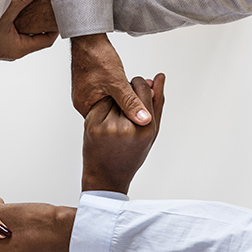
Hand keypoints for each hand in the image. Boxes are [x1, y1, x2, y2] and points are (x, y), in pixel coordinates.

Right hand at [0, 0, 57, 60]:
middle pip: (36, 36)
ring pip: (23, 33)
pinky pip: (11, 31)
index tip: (57, 14)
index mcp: (20, 48)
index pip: (46, 40)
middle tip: (47, 7)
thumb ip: (20, 0)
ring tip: (33, 6)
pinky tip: (14, 9)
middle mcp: (14, 49)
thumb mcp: (3, 16)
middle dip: (41, 22)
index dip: (54, 27)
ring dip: (28, 20)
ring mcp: (5, 46)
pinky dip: (16, 21)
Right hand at [71, 33, 151, 124]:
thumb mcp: (117, 82)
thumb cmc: (97, 57)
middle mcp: (83, 102)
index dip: (125, 118)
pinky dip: (118, 91)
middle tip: (142, 100)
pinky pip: (106, 94)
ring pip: (109, 102)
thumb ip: (130, 102)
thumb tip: (143, 120)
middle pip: (109, 113)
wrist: (88, 39)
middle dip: (126, 107)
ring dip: (123, 97)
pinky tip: (126, 85)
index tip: (138, 113)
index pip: (108, 122)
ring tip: (136, 90)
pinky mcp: (90, 85)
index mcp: (85, 106)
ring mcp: (85, 93)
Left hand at [82, 73, 165, 192]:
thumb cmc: (131, 154)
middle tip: (125, 103)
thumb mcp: (150, 132)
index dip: (139, 84)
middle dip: (127, 91)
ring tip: (116, 117)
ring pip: (112, 97)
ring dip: (114, 99)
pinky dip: (102, 107)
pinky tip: (104, 120)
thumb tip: (159, 77)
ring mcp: (107, 127)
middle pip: (126, 91)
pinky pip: (99, 105)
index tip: (137, 86)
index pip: (143, 89)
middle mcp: (127, 127)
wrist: (106, 175)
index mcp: (145, 128)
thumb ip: (157, 103)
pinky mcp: (91, 125)